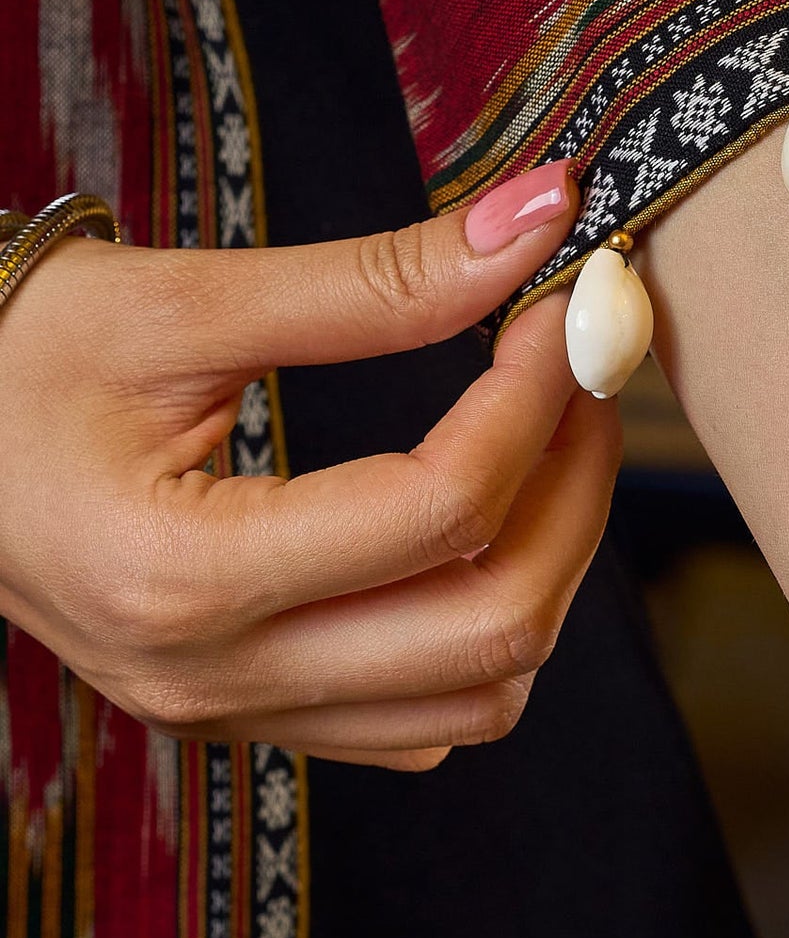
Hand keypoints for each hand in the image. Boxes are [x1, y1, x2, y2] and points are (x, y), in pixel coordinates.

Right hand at [0, 164, 619, 770]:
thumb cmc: (20, 355)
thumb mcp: (186, 302)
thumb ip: (377, 281)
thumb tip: (539, 219)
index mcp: (184, 576)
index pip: (441, 510)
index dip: (536, 396)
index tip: (565, 302)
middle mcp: (212, 678)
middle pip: (494, 628)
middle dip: (577, 488)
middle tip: (583, 371)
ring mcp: (229, 714)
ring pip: (479, 696)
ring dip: (549, 564)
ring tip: (544, 437)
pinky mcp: (245, 714)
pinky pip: (421, 718)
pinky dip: (485, 627)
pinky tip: (477, 521)